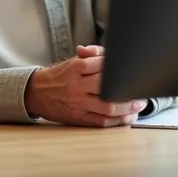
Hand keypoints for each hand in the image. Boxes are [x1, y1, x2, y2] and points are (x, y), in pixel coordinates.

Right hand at [23, 45, 147, 126]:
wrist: (37, 93)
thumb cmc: (60, 76)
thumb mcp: (72, 61)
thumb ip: (92, 55)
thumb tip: (108, 54)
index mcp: (76, 67)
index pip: (104, 66)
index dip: (121, 69)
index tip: (133, 71)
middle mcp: (77, 85)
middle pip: (108, 87)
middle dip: (127, 90)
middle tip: (140, 91)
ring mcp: (78, 103)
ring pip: (108, 107)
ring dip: (127, 108)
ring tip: (138, 106)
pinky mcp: (78, 118)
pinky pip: (102, 121)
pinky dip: (118, 121)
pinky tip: (128, 118)